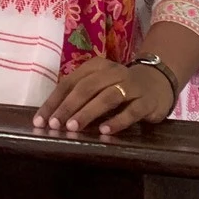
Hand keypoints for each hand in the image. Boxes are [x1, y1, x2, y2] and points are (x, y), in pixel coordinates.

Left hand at [34, 56, 174, 135]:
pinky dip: (117, 121)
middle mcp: (113, 72)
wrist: (158, 83)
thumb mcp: (99, 86)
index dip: (54, 101)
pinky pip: (131, 110)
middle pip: (86, 88)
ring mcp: (131, 86)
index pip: (70, 82)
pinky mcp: (147, 101)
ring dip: (88, 112)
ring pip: (107, 97)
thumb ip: (79, 97)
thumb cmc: (119, 88)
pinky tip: (105, 132)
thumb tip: (51, 118)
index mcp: (96, 66)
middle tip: (55, 125)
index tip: (40, 121)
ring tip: (73, 127)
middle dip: (68, 107)